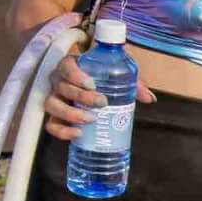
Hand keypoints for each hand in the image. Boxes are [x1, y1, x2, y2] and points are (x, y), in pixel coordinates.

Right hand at [41, 53, 156, 140]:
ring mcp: (55, 99)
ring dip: (70, 113)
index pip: (66, 66)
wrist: (94, 90)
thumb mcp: (119, 75)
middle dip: (81, 96)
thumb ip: (134, 84)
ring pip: (53, 106)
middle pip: (62, 87)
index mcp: (71, 67)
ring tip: (91, 119)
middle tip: (102, 102)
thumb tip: (149, 98)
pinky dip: (62, 131)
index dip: (75, 75)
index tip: (92, 83)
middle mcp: (59, 82)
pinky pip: (51, 125)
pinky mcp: (55, 117)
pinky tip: (78, 134)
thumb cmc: (104, 78)